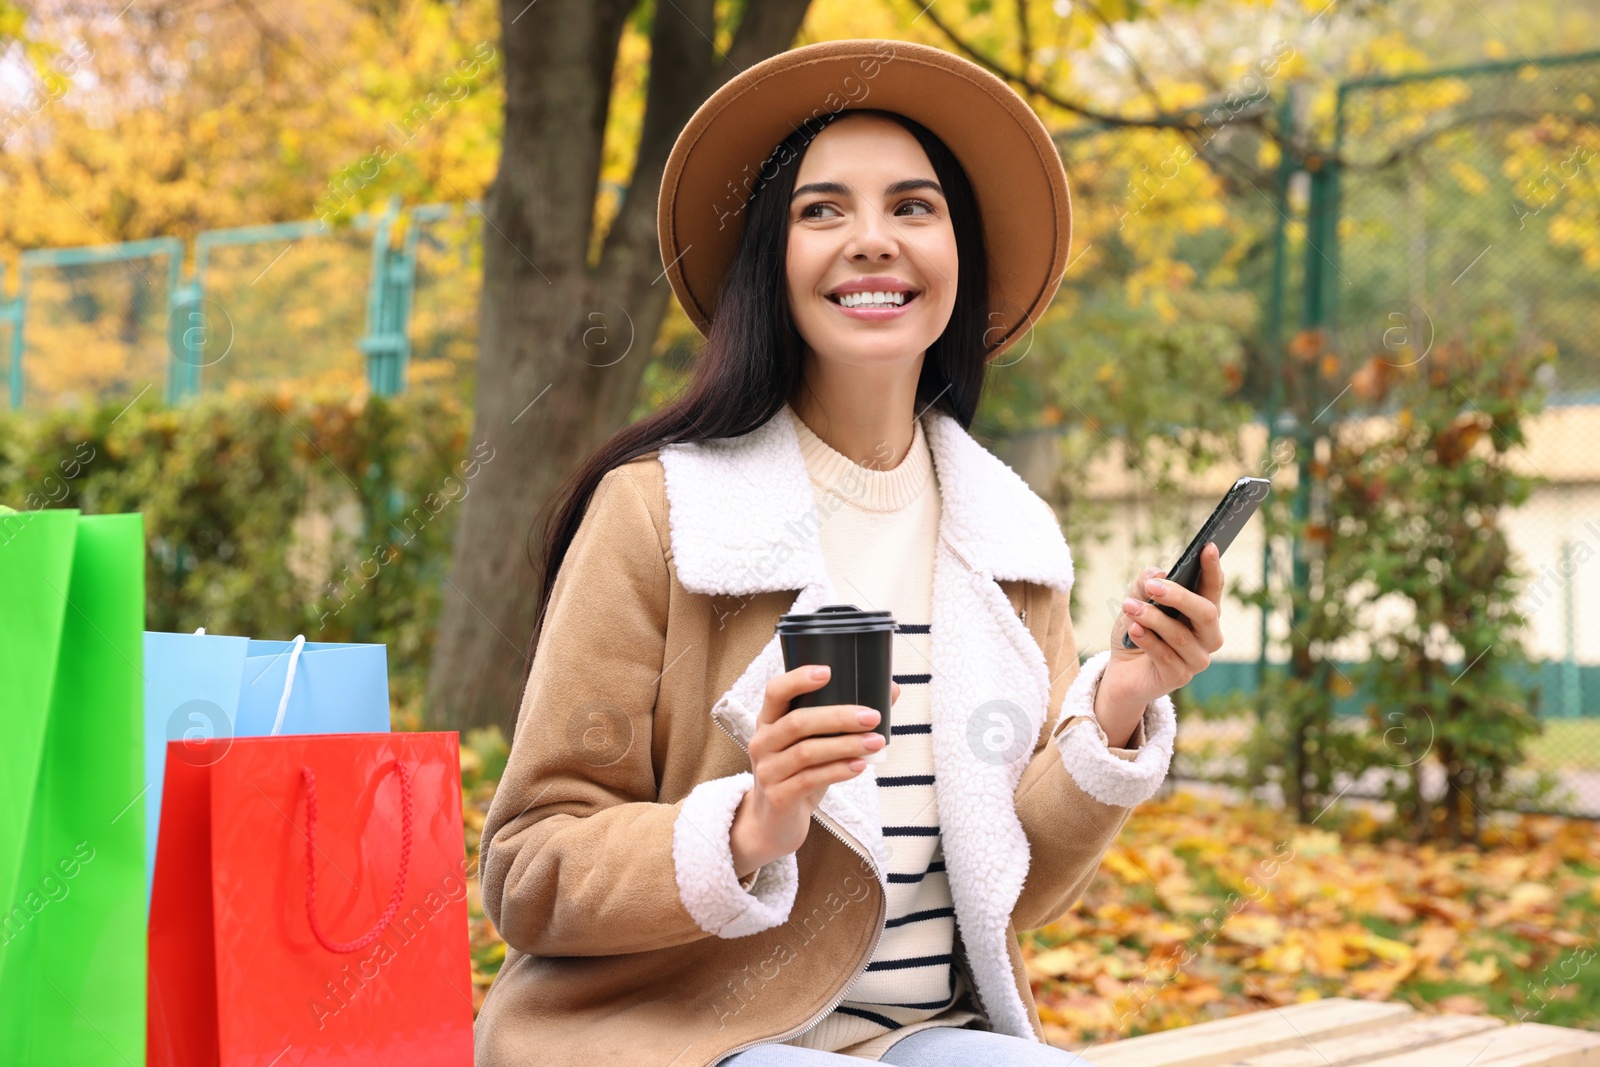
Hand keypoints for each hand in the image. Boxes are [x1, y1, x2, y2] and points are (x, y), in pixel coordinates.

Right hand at [728, 667, 900, 878]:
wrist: (774, 824)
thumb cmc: (799, 774)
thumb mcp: (813, 744)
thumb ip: (843, 720)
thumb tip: (890, 690)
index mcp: (768, 721)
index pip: (775, 691)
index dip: (799, 679)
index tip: (829, 671)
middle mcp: (762, 742)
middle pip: (798, 722)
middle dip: (838, 717)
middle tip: (872, 716)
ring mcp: (767, 771)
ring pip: (807, 752)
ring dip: (846, 745)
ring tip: (876, 742)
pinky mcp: (778, 797)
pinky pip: (811, 779)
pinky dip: (839, 770)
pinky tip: (860, 766)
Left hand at [1099, 542, 1225, 732]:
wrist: (1121, 672)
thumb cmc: (1136, 632)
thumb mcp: (1136, 601)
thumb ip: (1146, 583)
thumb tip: (1159, 572)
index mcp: (1203, 613)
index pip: (1213, 588)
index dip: (1212, 568)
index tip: (1208, 546)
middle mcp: (1208, 636)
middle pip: (1205, 613)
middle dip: (1178, 596)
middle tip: (1153, 586)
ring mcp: (1196, 659)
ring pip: (1180, 635)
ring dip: (1152, 618)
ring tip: (1129, 607)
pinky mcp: (1179, 677)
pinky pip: (1165, 656)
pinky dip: (1147, 640)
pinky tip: (1133, 629)